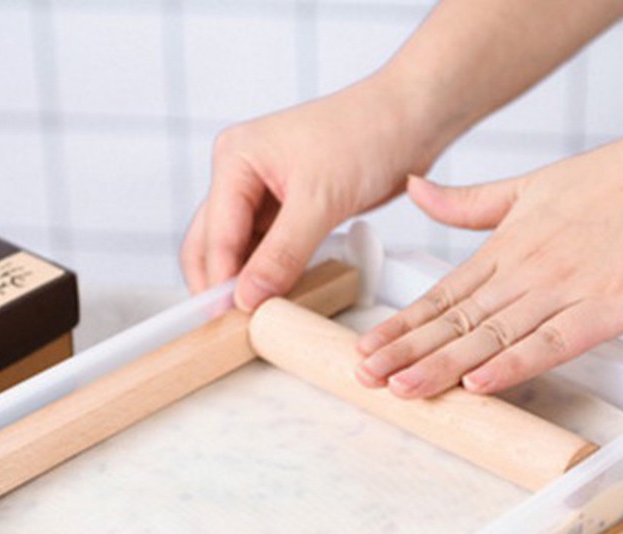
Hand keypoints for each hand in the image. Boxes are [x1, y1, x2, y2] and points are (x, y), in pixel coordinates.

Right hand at [180, 72, 443, 310]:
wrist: (411, 118)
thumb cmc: (367, 135)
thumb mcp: (320, 201)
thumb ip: (282, 254)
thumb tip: (249, 297)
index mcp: (236, 159)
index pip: (216, 234)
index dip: (222, 280)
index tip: (230, 319)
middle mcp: (241, 174)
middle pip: (212, 242)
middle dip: (219, 283)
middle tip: (230, 326)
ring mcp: (262, 192)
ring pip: (238, 249)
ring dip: (244, 281)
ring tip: (254, 318)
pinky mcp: (287, 207)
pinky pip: (266, 248)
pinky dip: (268, 273)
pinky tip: (275, 296)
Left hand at [356, 101, 622, 397]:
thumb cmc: (605, 183)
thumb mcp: (525, 188)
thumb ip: (465, 202)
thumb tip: (414, 187)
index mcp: (503, 250)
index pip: (441, 297)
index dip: (401, 326)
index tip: (366, 349)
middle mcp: (524, 273)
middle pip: (456, 322)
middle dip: (407, 352)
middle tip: (367, 377)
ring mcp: (562, 291)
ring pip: (492, 336)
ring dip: (444, 365)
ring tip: (404, 387)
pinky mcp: (603, 310)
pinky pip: (552, 342)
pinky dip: (515, 364)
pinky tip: (480, 383)